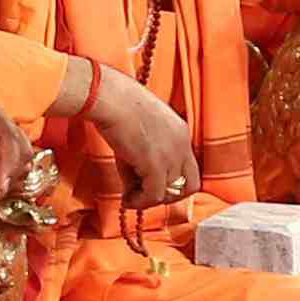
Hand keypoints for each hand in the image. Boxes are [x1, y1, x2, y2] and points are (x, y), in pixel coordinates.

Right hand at [76, 64, 200, 208]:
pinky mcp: (155, 165)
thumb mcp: (140, 130)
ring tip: (129, 196)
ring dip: (149, 199)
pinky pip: (154, 196)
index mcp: (181, 132)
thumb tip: (134, 185)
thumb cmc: (117, 105)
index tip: (152, 185)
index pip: (190, 169)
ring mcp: (171, 156)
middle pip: (189, 186)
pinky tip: (127, 199)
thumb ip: (144, 156)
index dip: (172, 183)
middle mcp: (182, 145)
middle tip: (143, 195)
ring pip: (170, 194)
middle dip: (167, 196)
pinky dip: (140, 202)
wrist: (110, 97)